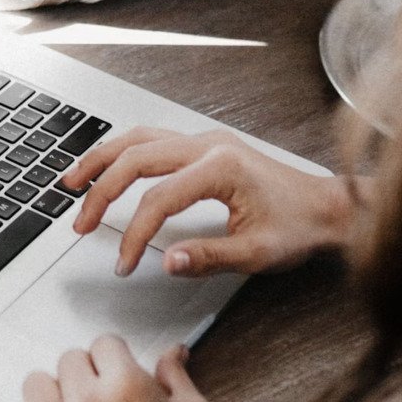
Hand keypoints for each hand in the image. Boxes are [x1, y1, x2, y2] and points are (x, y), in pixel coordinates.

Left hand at [11, 337, 243, 401]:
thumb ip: (175, 375)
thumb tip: (172, 351)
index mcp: (126, 385)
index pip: (103, 343)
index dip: (115, 358)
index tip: (117, 372)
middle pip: (68, 360)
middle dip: (88, 374)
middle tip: (101, 397)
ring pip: (36, 384)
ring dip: (55, 393)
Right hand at [65, 127, 357, 277]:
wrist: (329, 207)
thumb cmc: (300, 227)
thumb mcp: (257, 253)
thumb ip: (208, 256)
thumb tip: (167, 261)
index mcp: (220, 168)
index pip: (158, 199)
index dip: (134, 234)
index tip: (124, 263)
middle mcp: (208, 145)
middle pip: (136, 158)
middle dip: (101, 191)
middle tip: (80, 223)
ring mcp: (205, 140)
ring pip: (139, 138)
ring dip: (102, 159)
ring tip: (73, 182)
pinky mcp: (205, 145)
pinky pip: (152, 139)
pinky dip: (123, 152)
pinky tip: (108, 166)